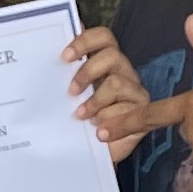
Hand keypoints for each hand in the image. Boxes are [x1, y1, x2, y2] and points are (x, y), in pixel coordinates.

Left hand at [65, 20, 158, 151]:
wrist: (90, 154)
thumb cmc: (78, 121)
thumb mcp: (68, 96)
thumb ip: (64, 72)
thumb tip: (50, 44)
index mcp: (103, 62)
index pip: (102, 37)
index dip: (85, 41)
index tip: (64, 57)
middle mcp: (122, 72)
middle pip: (112, 55)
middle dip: (87, 71)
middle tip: (71, 91)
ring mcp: (134, 91)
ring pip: (116, 83)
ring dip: (94, 102)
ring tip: (81, 116)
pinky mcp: (141, 112)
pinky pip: (124, 110)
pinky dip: (106, 120)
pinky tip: (97, 131)